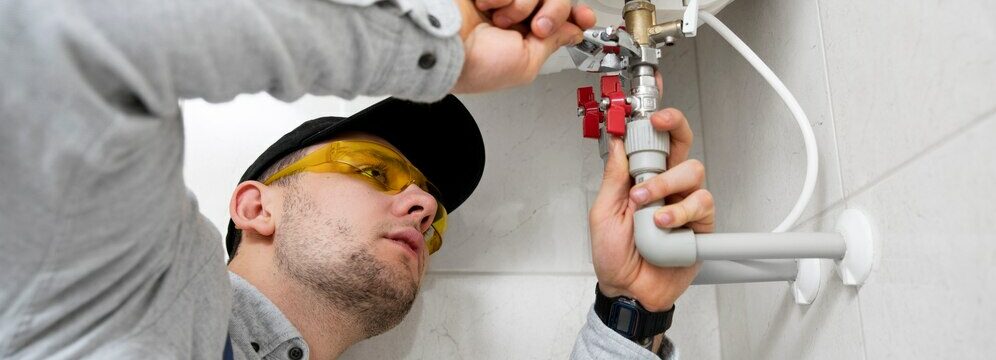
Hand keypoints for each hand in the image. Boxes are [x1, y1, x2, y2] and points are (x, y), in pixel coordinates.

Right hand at [451, 0, 596, 92]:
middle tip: (536, 26)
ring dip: (520, 5)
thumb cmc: (476, 65)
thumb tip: (574, 32)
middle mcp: (516, 15)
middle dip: (552, 12)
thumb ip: (553, 43)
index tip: (584, 17)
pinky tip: (484, 8)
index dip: (577, 15)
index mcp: (527, 38)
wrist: (443, 46)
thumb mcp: (526, 63)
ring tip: (499, 19)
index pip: (562, 18)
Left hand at [589, 106, 714, 311]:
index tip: (649, 111)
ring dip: (666, 185)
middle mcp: (666, 186)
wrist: (628, 289)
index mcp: (642, 179)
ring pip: (693, 172)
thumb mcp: (603, 211)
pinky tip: (664, 224)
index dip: (657, 121)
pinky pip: (701, 204)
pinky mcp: (700, 225)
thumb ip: (613, 177)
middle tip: (660, 125)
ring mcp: (684, 203)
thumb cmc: (614, 255)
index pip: (654, 141)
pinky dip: (680, 212)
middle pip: (683, 144)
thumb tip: (616, 143)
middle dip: (675, 127)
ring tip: (647, 208)